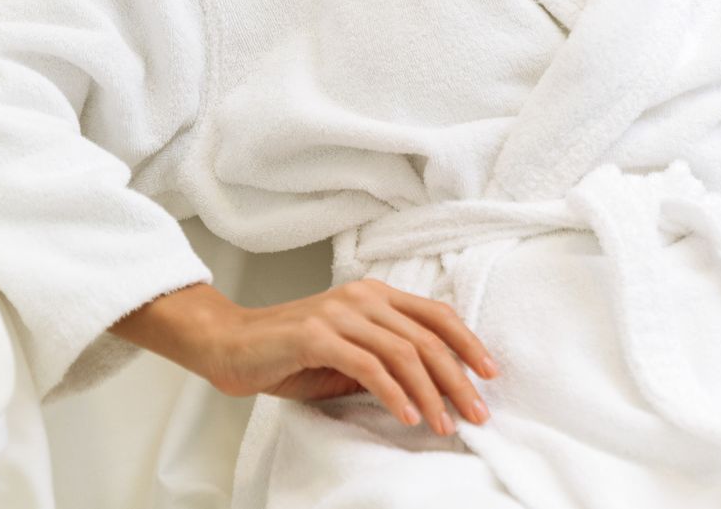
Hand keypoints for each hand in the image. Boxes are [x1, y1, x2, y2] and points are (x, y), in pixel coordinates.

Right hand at [196, 278, 500, 433]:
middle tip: (477, 412)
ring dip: (430, 393)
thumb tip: (434, 386)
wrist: (230, 346)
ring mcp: (340, 313)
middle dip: (458, 378)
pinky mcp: (317, 336)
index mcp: (376, 295)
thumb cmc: (290, 353)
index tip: (490, 374)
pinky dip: (394, 394)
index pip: (436, 315)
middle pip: (427, 337)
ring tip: (444, 424)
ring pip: (403, 352)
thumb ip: (386, 359)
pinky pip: (369, 366)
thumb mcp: (349, 353)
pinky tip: (407, 416)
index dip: (468, 343)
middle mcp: (364, 297)